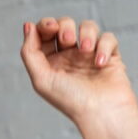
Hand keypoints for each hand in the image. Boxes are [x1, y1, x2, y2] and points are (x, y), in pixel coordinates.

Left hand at [20, 17, 137, 137]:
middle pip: (64, 24)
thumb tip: (27, 26)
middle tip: (67, 39)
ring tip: (86, 50)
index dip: (45, 25)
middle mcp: (68, 57)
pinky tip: (100, 63)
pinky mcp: (110, 57)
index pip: (44, 34)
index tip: (50, 28)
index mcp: (50, 62)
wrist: (102, 114)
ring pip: (88, 27)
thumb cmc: (70, 100)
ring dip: (86, 33)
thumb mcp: (41, 78)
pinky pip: (108, 38)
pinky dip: (104, 46)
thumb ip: (29, 52)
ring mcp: (89, 56)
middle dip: (64, 26)